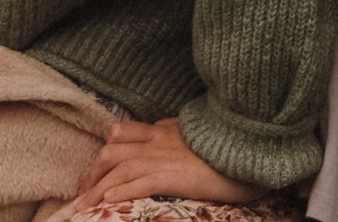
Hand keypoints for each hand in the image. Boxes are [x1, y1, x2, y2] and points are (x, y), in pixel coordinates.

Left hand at [76, 117, 266, 207]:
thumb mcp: (200, 134)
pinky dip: (121, 191)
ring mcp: (167, 157)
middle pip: (113, 151)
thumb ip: (178, 134)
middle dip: (92, 173)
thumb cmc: (232, 146)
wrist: (255, 149)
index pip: (124, 135)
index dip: (104, 154)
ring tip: (84, 206)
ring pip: (120, 168)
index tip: (93, 173)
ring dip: (98, 188)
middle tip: (82, 194)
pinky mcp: (177, 174)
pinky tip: (108, 202)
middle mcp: (161, 141)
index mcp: (166, 130)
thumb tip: (164, 132)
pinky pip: (142, 182)